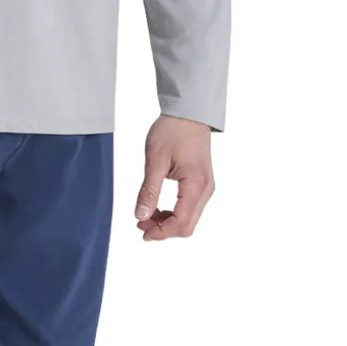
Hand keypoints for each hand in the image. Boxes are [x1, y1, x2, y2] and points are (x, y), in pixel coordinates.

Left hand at [134, 114, 214, 240]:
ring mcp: (206, 187)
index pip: (181, 222)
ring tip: (146, 215)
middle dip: (164, 230)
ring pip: (189, 219)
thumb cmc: (172, 131)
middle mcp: (206, 190)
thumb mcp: (155, 160)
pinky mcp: (202, 183)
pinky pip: (190, 207)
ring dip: (168, 222)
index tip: (142, 231)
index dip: (161, 232)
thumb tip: (140, 215)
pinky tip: (158, 208)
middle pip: (187, 225)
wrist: (188, 113)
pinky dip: (174, 213)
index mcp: (196, 185)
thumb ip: (149, 190)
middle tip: (141, 223)